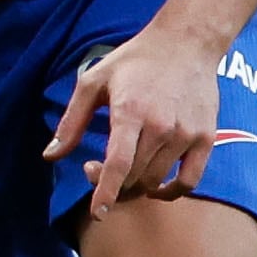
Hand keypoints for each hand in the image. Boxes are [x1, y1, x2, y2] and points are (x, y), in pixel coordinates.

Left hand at [44, 18, 228, 215]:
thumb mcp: (93, 81)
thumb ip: (71, 121)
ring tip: (125, 167)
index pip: (118, 164)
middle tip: (99, 168)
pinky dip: (171, 191)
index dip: (105, 193)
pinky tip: (157, 186)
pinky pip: (190, 181)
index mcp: (130, 111)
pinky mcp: (206, 137)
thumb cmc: (134, 61)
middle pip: (134, 177)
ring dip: (136, 185)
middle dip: (112, 183)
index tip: (97, 213)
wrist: (185, 43)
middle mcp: (161, 126)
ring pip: (156, 180)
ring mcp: (186, 133)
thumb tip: (50, 156)